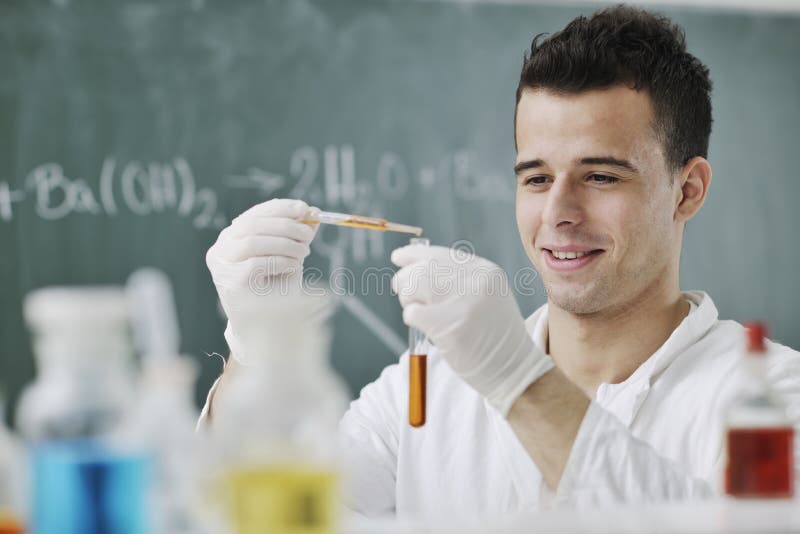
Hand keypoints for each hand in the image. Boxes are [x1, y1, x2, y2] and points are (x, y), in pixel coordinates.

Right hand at [206, 198, 317, 363]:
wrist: (264, 324)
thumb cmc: (274, 287)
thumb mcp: (287, 255)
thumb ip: (296, 235)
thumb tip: (313, 213)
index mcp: (232, 236)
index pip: (255, 213)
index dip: (281, 208)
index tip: (305, 208)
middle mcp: (221, 248)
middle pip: (253, 224)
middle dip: (285, 225)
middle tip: (308, 235)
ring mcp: (222, 266)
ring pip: (253, 241)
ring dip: (285, 244)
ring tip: (303, 253)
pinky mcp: (230, 282)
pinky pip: (257, 263)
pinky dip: (280, 261)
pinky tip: (293, 266)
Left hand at [391, 244, 552, 416]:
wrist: (514, 369)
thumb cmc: (493, 336)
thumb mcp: (486, 296)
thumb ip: (458, 280)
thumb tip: (413, 267)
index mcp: (485, 271)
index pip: (440, 254)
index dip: (414, 255)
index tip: (398, 257)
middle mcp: (477, 281)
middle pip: (423, 268)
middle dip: (405, 281)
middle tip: (406, 296)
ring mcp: (465, 303)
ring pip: (414, 286)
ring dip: (408, 300)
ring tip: (419, 313)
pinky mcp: (452, 328)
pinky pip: (414, 313)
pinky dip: (412, 319)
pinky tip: (427, 329)